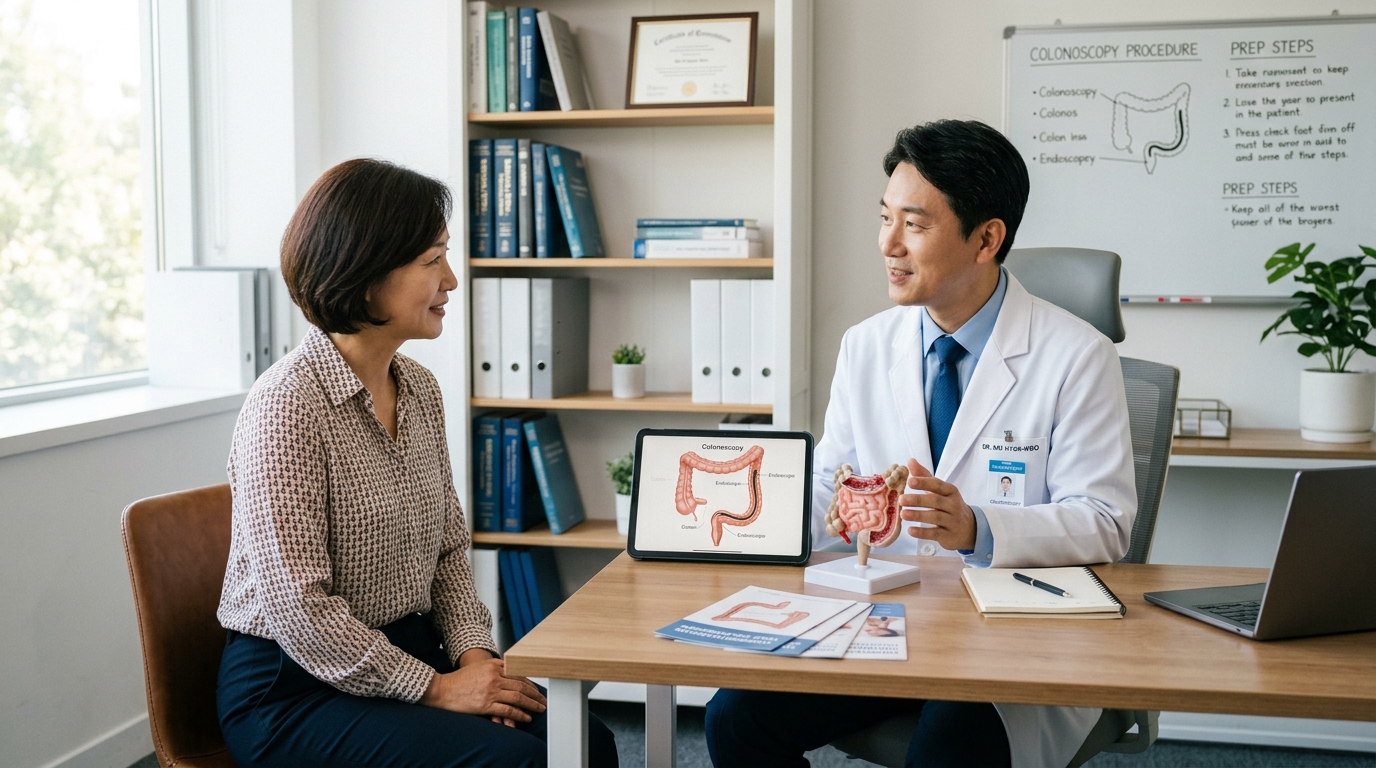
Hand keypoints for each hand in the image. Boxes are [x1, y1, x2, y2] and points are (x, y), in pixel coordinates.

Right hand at [419, 654, 545, 723]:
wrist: (442, 689)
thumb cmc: (459, 679)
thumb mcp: (479, 667)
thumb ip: (495, 667)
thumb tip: (512, 672)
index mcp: (493, 665)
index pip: (518, 674)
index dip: (530, 683)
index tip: (536, 689)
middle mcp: (494, 677)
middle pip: (521, 685)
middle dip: (535, 694)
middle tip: (543, 700)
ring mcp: (491, 691)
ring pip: (518, 698)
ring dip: (532, 704)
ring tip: (539, 708)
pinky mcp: (486, 705)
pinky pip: (508, 710)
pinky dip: (520, 714)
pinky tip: (526, 717)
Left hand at [899, 458, 976, 550]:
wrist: (969, 528)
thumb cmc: (949, 505)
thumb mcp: (940, 491)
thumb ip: (925, 477)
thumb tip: (910, 461)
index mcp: (950, 491)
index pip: (937, 485)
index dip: (924, 483)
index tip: (910, 481)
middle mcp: (953, 505)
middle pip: (935, 501)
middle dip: (917, 500)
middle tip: (901, 499)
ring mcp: (952, 521)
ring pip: (935, 517)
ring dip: (918, 515)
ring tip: (903, 514)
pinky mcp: (949, 535)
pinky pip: (935, 533)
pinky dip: (922, 532)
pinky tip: (910, 530)